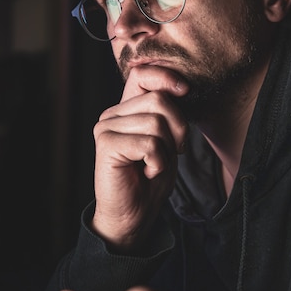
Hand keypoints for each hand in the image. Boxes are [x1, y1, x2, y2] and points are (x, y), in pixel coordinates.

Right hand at [91, 65, 188, 250]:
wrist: (133, 215)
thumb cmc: (150, 179)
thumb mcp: (167, 140)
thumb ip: (168, 114)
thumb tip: (180, 87)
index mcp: (126, 109)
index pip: (143, 75)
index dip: (166, 76)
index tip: (184, 91)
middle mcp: (112, 114)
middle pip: (159, 100)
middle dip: (177, 128)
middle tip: (171, 152)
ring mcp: (106, 127)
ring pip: (156, 122)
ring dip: (166, 150)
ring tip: (154, 165)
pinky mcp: (106, 144)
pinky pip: (149, 143)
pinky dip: (158, 162)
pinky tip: (146, 172)